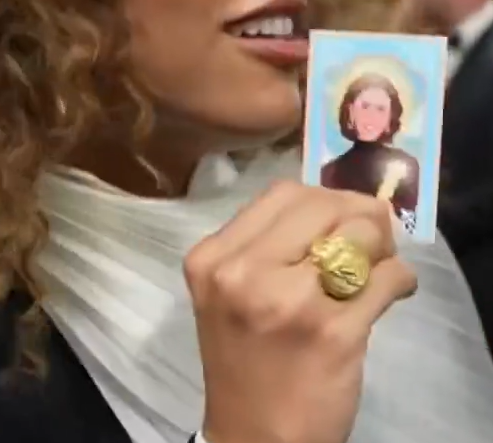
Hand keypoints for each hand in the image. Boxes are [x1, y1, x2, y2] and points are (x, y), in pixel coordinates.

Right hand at [185, 181, 415, 442]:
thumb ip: (268, 243)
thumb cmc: (244, 357)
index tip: (341, 217)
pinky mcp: (333, 333)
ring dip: (381, 246)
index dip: (323, 198)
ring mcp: (288, 302)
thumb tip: (341, 204)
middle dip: (358, 215)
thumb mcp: (230, 289)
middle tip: (369, 239)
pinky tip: (391, 292)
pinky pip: (386, 278)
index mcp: (213, 258)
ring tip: (375, 268)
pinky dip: (399, 279)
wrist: (254, 434)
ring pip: (359, 234)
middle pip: (321, 205)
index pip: (283, 193)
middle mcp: (243, 273)